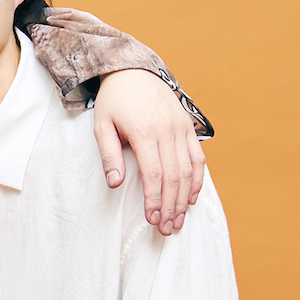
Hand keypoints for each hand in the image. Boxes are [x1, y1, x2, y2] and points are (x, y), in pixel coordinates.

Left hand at [92, 68, 205, 234]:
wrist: (133, 70)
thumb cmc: (114, 101)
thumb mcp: (102, 126)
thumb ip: (109, 155)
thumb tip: (115, 185)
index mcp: (145, 132)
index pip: (154, 174)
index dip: (155, 200)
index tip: (152, 220)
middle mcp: (167, 130)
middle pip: (174, 176)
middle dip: (171, 206)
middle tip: (167, 229)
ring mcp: (181, 127)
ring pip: (189, 170)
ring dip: (184, 198)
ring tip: (179, 220)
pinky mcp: (188, 126)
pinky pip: (198, 156)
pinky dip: (197, 179)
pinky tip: (191, 197)